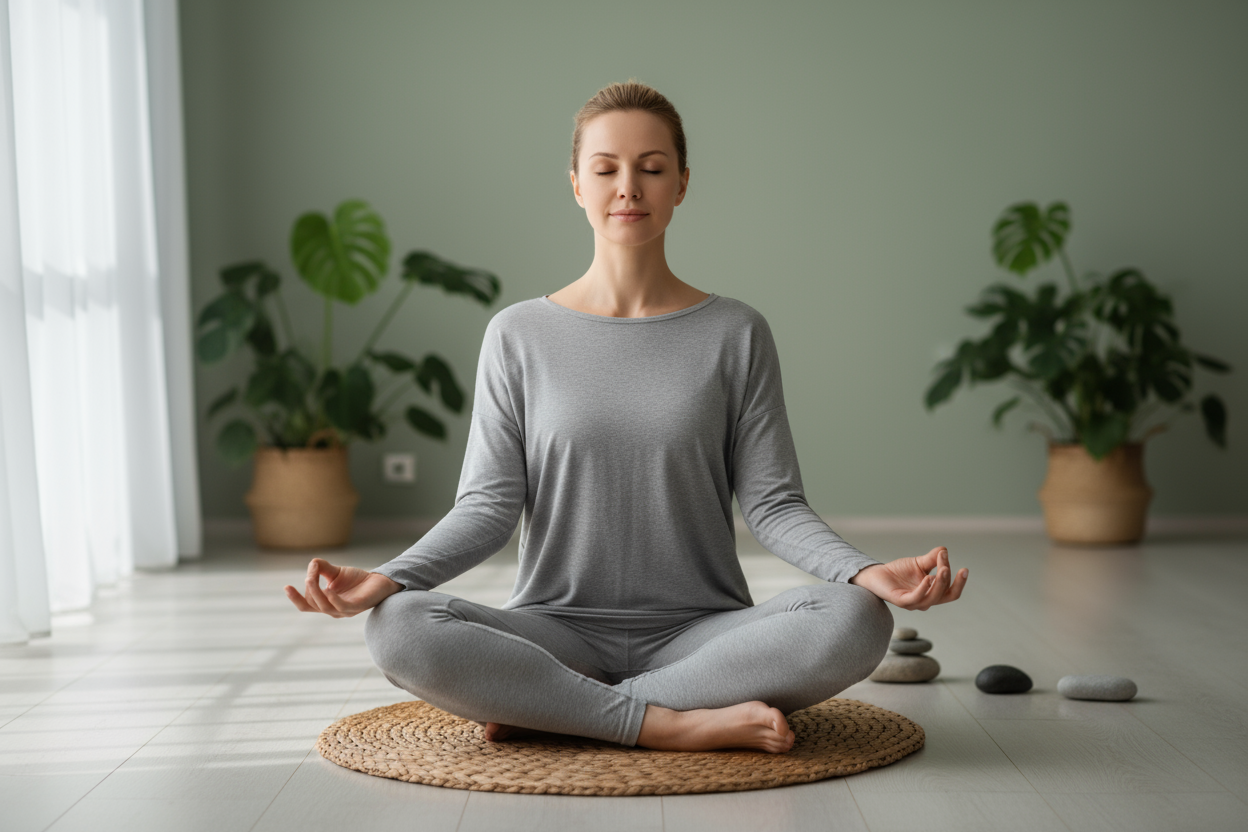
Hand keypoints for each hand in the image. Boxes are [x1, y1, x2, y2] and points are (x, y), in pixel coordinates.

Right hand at [283, 558, 402, 617]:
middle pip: (313, 604)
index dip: (295, 598)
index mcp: (326, 604)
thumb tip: (311, 563)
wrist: (379, 580)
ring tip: (312, 579)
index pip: (306, 605)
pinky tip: (329, 589)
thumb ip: (321, 568)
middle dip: (308, 588)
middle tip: (310, 574)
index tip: (286, 586)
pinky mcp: (357, 607)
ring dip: (316, 592)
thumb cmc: (356, 580)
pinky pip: (342, 606)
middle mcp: (334, 610)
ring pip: (324, 607)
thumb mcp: (335, 572)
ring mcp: (345, 611)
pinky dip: (333, 599)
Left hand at [848, 546, 967, 610]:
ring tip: (942, 569)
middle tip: (952, 567)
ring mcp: (914, 603)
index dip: (959, 581)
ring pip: (933, 597)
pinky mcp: (902, 601)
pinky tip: (927, 577)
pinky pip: (916, 598)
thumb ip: (933, 559)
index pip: (951, 591)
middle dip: (951, 582)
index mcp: (932, 593)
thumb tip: (944, 550)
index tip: (960, 565)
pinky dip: (924, 588)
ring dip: (940, 583)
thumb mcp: (919, 563)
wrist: (877, 574)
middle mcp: (925, 601)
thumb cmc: (899, 571)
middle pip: (946, 595)